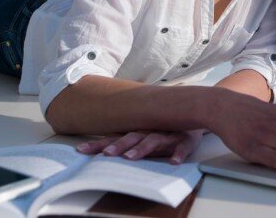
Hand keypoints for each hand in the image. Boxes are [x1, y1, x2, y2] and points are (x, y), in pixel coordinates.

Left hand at [76, 129, 203, 163]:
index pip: (114, 138)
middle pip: (132, 137)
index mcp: (138, 132)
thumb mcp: (144, 133)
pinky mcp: (185, 140)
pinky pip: (182, 148)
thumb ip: (126, 141)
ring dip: (142, 149)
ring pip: (153, 140)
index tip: (80, 150)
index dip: (98, 145)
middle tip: (107, 155)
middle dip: (119, 146)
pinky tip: (173, 161)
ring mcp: (167, 135)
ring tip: (131, 158)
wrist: (195, 114)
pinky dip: (178, 154)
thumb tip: (100, 151)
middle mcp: (150, 132)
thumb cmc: (165, 129)